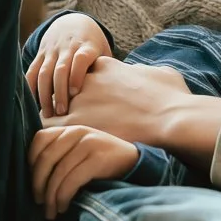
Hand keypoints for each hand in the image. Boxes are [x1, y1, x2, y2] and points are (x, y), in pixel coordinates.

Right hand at [26, 13, 111, 117]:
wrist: (71, 22)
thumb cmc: (92, 44)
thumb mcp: (102, 51)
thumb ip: (105, 70)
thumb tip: (114, 96)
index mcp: (86, 46)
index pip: (80, 59)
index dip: (77, 75)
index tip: (75, 93)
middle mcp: (67, 47)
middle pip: (60, 69)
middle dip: (59, 92)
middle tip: (61, 112)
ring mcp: (51, 51)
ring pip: (44, 72)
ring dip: (44, 94)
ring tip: (47, 114)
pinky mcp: (40, 55)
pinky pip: (32, 71)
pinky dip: (30, 87)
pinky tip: (31, 104)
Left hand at [28, 125, 138, 217]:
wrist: (133, 161)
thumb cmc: (100, 160)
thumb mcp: (79, 150)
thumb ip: (60, 153)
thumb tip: (34, 176)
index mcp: (69, 129)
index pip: (40, 139)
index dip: (30, 161)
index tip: (31, 181)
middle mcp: (77, 132)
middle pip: (46, 158)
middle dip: (38, 184)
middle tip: (37, 202)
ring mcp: (88, 144)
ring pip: (59, 172)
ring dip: (51, 196)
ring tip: (50, 211)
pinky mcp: (98, 159)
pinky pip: (73, 180)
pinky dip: (64, 196)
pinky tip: (63, 206)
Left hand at [46, 56, 190, 147]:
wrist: (172, 118)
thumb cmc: (172, 99)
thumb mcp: (160, 73)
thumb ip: (145, 73)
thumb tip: (143, 75)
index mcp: (105, 67)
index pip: (80, 74)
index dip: (82, 91)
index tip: (86, 106)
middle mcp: (87, 82)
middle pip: (61, 91)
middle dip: (62, 107)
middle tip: (65, 125)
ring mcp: (80, 102)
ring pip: (50, 111)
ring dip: (52, 124)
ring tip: (53, 144)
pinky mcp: (77, 125)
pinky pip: (48, 131)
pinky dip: (48, 141)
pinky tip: (53, 154)